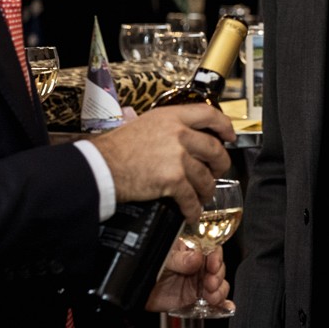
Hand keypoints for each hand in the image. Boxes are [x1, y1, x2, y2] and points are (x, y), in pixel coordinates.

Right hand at [92, 104, 233, 218]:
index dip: (224, 126)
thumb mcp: (143, 125)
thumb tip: (184, 138)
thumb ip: (167, 129)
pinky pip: (191, 198)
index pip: (208, 115)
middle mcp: (178, 134)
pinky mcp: (173, 180)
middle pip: (215, 150)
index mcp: (171, 118)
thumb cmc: (115, 149)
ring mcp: (178, 157)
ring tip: (202, 196)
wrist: (99, 167)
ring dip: (206, 190)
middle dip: (221, 165)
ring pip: (205, 177)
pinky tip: (191, 213)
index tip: (229, 136)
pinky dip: (193, 208)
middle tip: (217, 172)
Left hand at [145, 244, 230, 313]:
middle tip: (210, 284)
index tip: (213, 264)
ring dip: (220, 291)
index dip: (216, 256)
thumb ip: (178, 259)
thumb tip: (196, 257)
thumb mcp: (161, 259)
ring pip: (219, 284)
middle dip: (218, 276)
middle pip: (218, 267)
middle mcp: (196, 266)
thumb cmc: (144, 269)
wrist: (133, 293)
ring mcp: (196, 282)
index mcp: (189, 250)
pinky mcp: (194, 299)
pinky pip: (213, 301)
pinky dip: (222, 305)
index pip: (210, 248)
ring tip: (212, 297)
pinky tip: (225, 307)